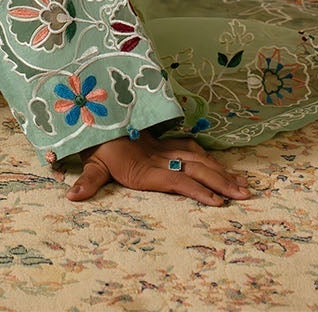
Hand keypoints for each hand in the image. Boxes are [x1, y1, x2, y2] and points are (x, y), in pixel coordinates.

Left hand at [65, 130, 250, 205]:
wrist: (97, 116)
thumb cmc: (96, 145)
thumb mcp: (91, 163)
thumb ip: (87, 181)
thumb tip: (72, 197)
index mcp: (144, 167)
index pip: (176, 180)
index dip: (197, 189)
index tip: (218, 202)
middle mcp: (159, 158)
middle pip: (195, 169)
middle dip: (220, 182)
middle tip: (244, 195)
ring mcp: (165, 150)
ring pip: (199, 159)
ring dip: (221, 172)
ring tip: (243, 186)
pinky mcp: (166, 145)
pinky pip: (192, 151)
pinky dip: (210, 160)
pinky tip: (223, 170)